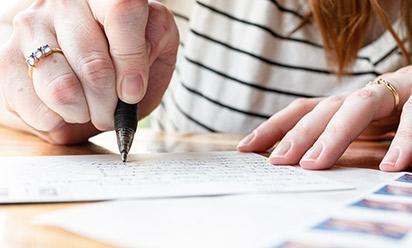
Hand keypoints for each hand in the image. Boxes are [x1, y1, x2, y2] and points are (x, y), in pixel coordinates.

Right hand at [0, 0, 178, 143]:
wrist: (85, 77)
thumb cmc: (124, 61)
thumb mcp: (155, 47)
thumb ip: (155, 41)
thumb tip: (136, 66)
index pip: (122, 11)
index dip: (132, 59)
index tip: (133, 92)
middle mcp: (64, 4)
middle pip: (93, 63)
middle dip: (109, 102)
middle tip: (112, 111)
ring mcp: (31, 29)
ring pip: (62, 89)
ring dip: (85, 113)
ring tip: (90, 109)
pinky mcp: (6, 60)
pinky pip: (37, 108)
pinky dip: (58, 120)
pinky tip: (65, 108)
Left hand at [237, 67, 411, 171]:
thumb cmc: (395, 117)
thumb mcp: (362, 130)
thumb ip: (338, 142)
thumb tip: (299, 164)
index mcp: (345, 104)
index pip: (302, 109)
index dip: (274, 126)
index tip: (246, 147)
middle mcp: (362, 94)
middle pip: (324, 108)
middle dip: (298, 134)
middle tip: (279, 160)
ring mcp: (392, 92)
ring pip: (359, 105)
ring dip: (335, 134)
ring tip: (314, 163)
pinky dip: (403, 141)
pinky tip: (392, 165)